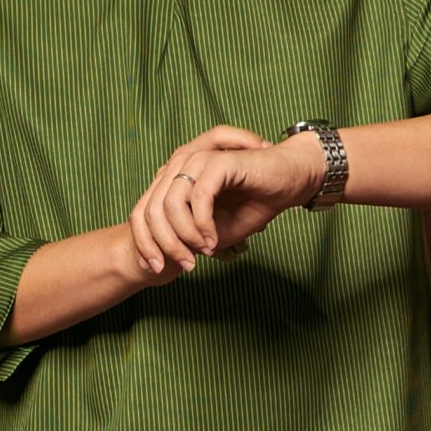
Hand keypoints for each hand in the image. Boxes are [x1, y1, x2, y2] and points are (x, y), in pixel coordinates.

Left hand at [127, 126, 324, 276]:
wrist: (288, 181)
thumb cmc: (252, 204)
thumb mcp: (214, 231)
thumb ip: (188, 239)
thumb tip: (168, 257)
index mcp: (173, 180)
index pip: (142, 212)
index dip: (144, 243)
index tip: (155, 269)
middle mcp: (179, 167)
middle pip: (151, 211)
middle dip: (165, 245)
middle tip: (187, 265)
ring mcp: (197, 161)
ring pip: (171, 205)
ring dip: (185, 236)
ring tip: (205, 251)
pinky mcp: (217, 162)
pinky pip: (199, 198)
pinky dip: (203, 224)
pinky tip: (214, 240)